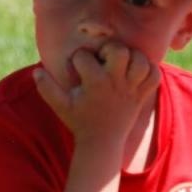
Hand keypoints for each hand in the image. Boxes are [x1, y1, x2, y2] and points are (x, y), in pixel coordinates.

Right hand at [33, 41, 160, 144]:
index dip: (78, 59)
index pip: (85, 56)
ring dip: (131, 57)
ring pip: (140, 60)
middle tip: (103, 58)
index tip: (77, 70)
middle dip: (109, 48)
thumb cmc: (79, 121)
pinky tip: (135, 71)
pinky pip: (154, 75)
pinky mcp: (143, 95)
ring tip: (121, 63)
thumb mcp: (60, 106)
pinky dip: (148, 70)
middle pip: (119, 50)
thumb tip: (37, 71)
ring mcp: (132, 89)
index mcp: (95, 84)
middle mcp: (116, 83)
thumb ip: (47, 88)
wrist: (102, 143)